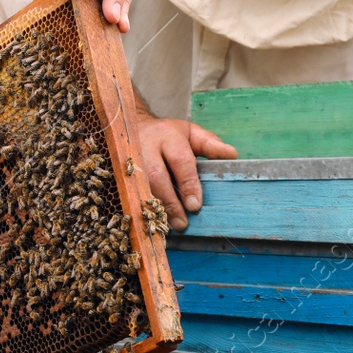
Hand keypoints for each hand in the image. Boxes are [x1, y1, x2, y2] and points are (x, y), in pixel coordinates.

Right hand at [133, 113, 236, 230]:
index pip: (180, 161)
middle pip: (157, 176)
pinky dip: (143, 207)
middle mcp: (145, 146)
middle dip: (170, 201)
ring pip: (141, 187)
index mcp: (167, 135)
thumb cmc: (168, 135)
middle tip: (183, 222)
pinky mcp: (120, 171)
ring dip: (156, 207)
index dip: (188, 184)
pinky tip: (154, 219)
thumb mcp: (191, 133)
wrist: (132, 127)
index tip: (195, 205)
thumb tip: (232, 155)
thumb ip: (210, 144)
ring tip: (169, 225)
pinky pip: (131, 192)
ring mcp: (128, 159)